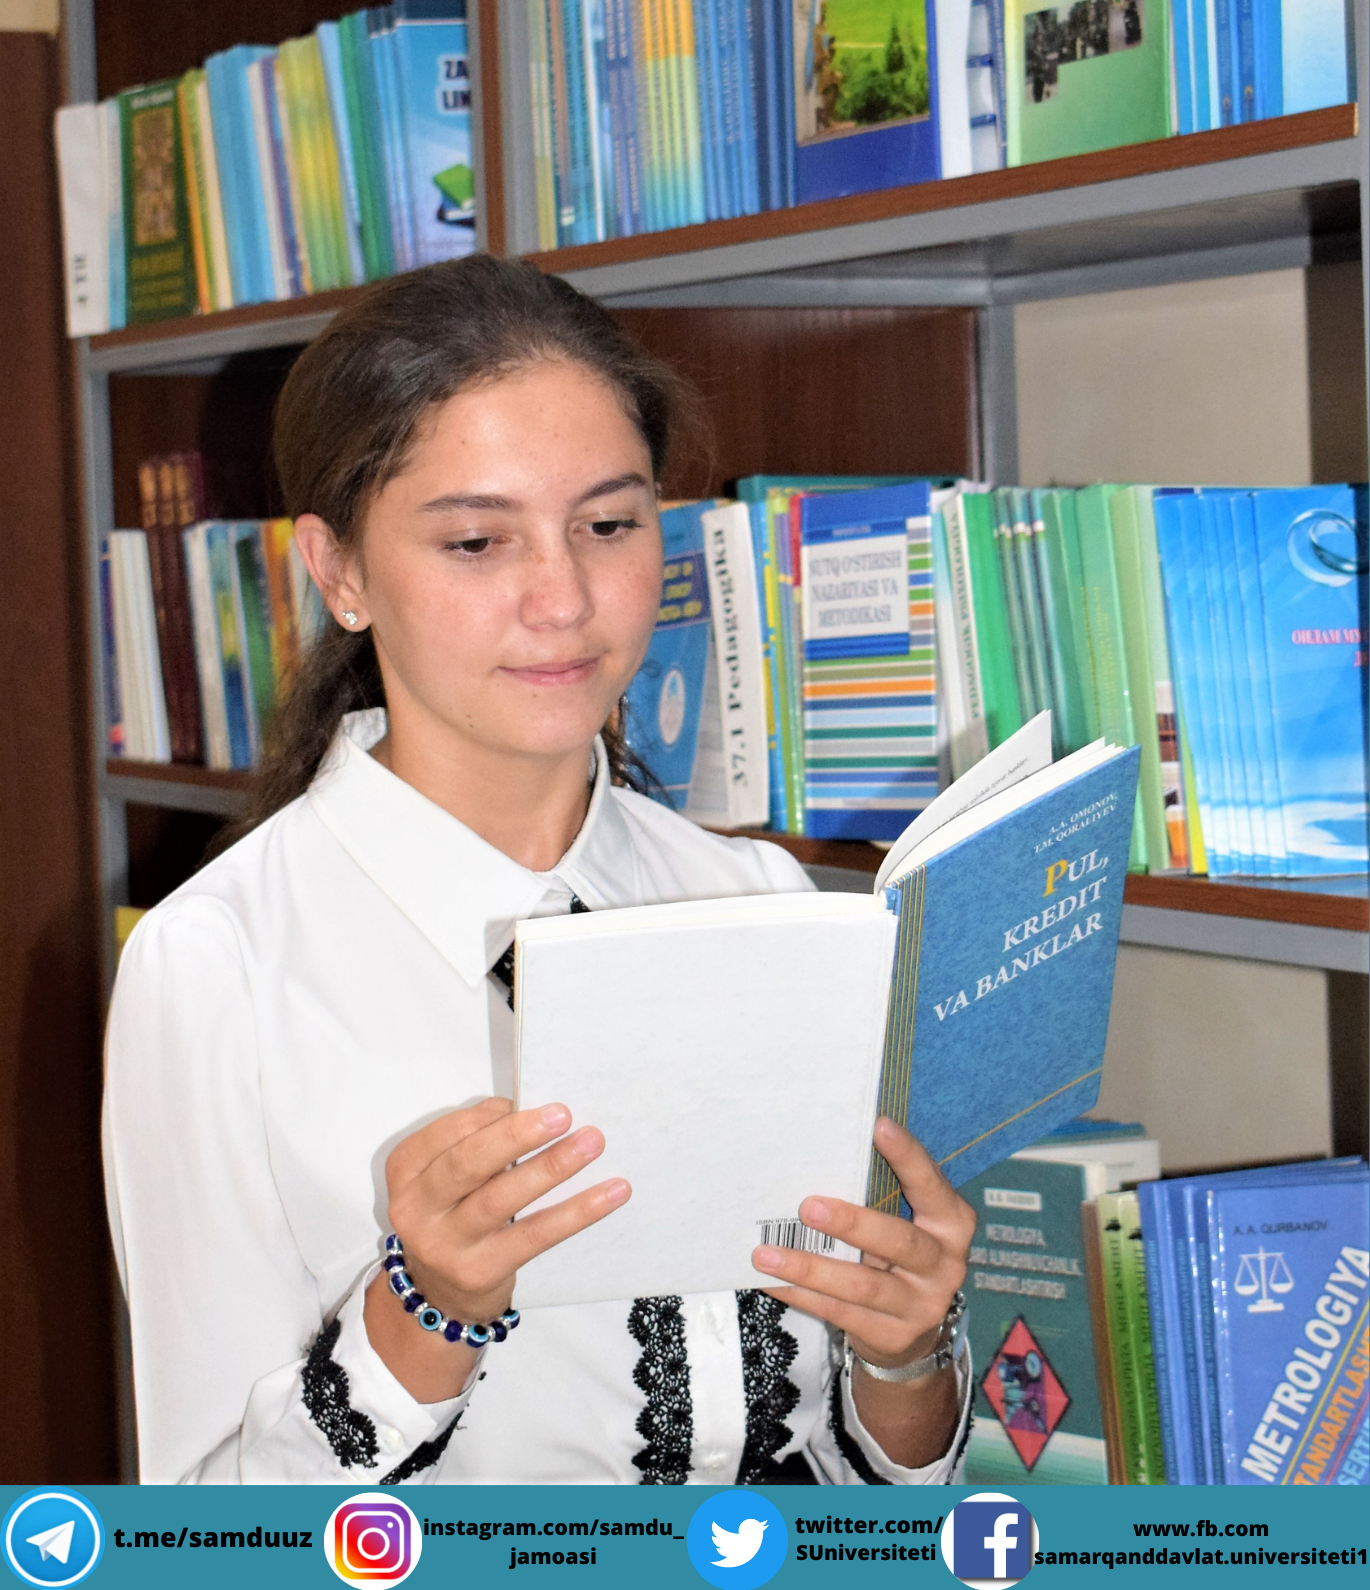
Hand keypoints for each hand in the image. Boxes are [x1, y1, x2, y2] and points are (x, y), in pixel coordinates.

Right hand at [385, 1095, 629, 1326]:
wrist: (438, 1297)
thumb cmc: (453, 1217)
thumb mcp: (447, 1179)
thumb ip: (475, 1142)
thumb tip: (529, 1112)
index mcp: (405, 1171)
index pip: (447, 1133)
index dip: (488, 1116)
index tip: (524, 1102)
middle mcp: (416, 1209)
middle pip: (467, 1164)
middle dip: (517, 1135)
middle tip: (562, 1115)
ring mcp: (445, 1245)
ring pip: (501, 1198)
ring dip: (552, 1166)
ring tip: (591, 1142)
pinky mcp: (480, 1271)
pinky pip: (535, 1235)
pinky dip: (577, 1211)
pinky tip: (611, 1192)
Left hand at [750, 1117, 973, 1368]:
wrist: (915, 1330)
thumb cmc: (900, 1253)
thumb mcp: (907, 1221)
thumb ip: (884, 1193)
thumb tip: (824, 1151)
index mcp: (951, 1223)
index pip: (931, 1186)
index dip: (908, 1157)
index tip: (878, 1125)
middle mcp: (944, 1265)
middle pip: (899, 1241)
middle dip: (852, 1223)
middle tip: (807, 1207)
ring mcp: (921, 1305)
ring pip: (861, 1286)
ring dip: (810, 1268)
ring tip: (766, 1253)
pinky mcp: (892, 1336)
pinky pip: (837, 1313)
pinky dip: (799, 1295)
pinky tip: (769, 1280)